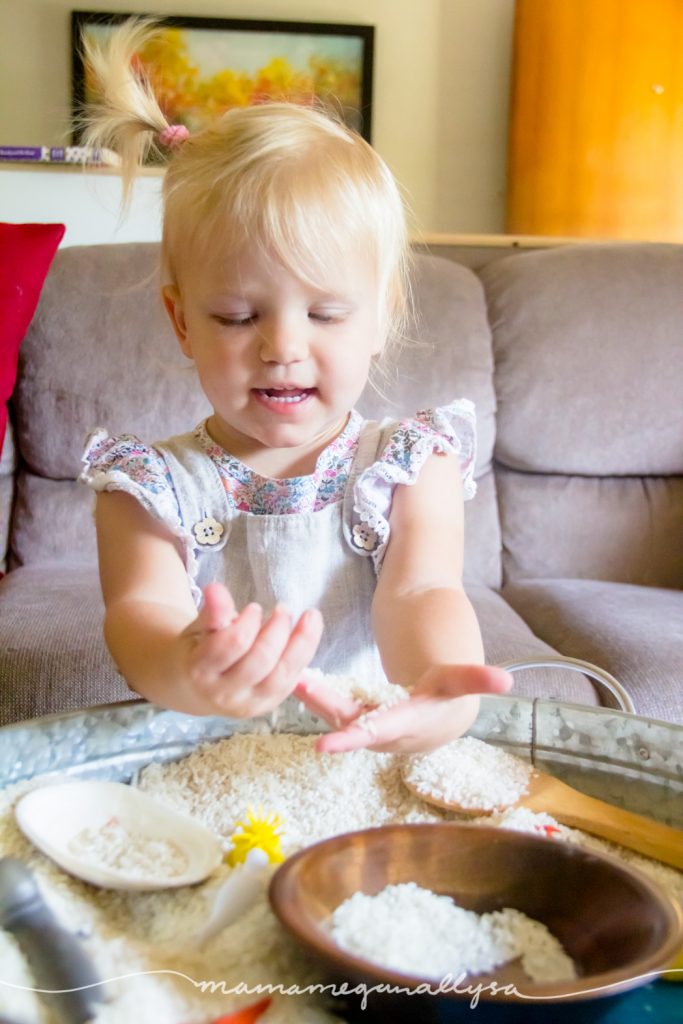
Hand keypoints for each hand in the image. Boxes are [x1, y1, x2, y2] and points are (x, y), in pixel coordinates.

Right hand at [178, 583, 322, 716]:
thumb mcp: (198, 628)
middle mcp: (222, 693)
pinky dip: (303, 657)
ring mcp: (246, 705)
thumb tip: (216, 588)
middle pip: (260, 660)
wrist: (194, 688)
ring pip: (281, 675)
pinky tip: (308, 636)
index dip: (249, 622)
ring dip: (300, 643)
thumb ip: (212, 611)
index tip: (255, 607)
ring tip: (308, 617)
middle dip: (278, 630)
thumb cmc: (197, 650)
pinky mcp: (265, 707)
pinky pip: (291, 682)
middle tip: (283, 608)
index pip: (232, 644)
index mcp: (200, 670)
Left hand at [295, 664, 512, 753]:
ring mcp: (366, 728)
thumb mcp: (458, 685)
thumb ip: (477, 679)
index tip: (323, 747)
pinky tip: (294, 677)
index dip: (352, 738)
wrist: (436, 721)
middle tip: (297, 686)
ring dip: (314, 697)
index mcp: (407, 724)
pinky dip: (315, 693)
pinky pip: (333, 706)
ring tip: (291, 674)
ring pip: (336, 713)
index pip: (379, 730)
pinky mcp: (355, 719)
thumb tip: (508, 680)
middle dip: (324, 705)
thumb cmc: (446, 697)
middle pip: (349, 720)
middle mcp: (382, 732)